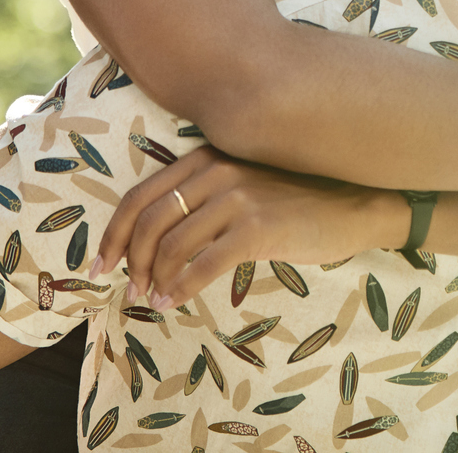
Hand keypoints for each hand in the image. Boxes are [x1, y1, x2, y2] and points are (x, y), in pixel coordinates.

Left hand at [94, 146, 405, 307]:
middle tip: (132, 290)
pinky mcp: (258, 227)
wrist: (355, 205)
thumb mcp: (244, 183)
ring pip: (173, 245)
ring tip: (155, 299)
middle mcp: (218, 170)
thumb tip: (153, 241)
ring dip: (155, 280)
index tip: (101, 265)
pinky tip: (175, 302)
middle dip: (133, 262)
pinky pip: (203, 264)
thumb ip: (203, 196)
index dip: (114, 235)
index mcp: (207, 155)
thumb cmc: (297, 198)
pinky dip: (181, 288)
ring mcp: (238, 196)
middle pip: (151, 221)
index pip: (141, 195)